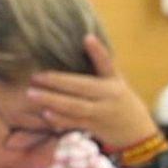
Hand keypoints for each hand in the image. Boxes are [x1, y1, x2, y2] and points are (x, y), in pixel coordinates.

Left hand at [27, 34, 157, 149]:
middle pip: (82, 88)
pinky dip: (60, 120)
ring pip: (75, 108)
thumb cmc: (117, 96)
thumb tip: (86, 36)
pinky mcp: (93, 127)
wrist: (135, 131)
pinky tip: (45, 114)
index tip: (87, 38)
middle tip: (35, 77)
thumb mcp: (114, 78)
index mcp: (112, 81)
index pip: (105, 65)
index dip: (97, 52)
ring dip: (53, 101)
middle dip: (58, 83)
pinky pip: (75, 123)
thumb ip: (100, 62)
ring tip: (32, 95)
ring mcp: (100, 114)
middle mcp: (108, 97)